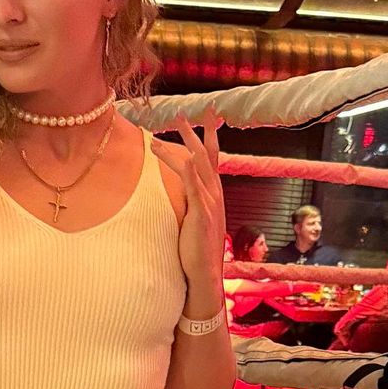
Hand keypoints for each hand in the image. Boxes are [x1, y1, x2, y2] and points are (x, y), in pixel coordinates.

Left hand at [153, 114, 224, 304]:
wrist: (204, 277)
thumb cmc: (195, 255)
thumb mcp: (193, 226)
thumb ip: (189, 208)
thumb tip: (180, 199)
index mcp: (213, 197)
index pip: (212, 161)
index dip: (209, 138)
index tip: (206, 117)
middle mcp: (215, 196)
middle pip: (207, 156)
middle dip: (198, 132)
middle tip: (187, 112)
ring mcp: (209, 203)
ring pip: (198, 165)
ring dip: (185, 143)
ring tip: (172, 125)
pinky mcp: (201, 213)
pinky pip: (193, 184)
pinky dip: (186, 167)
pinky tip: (178, 153)